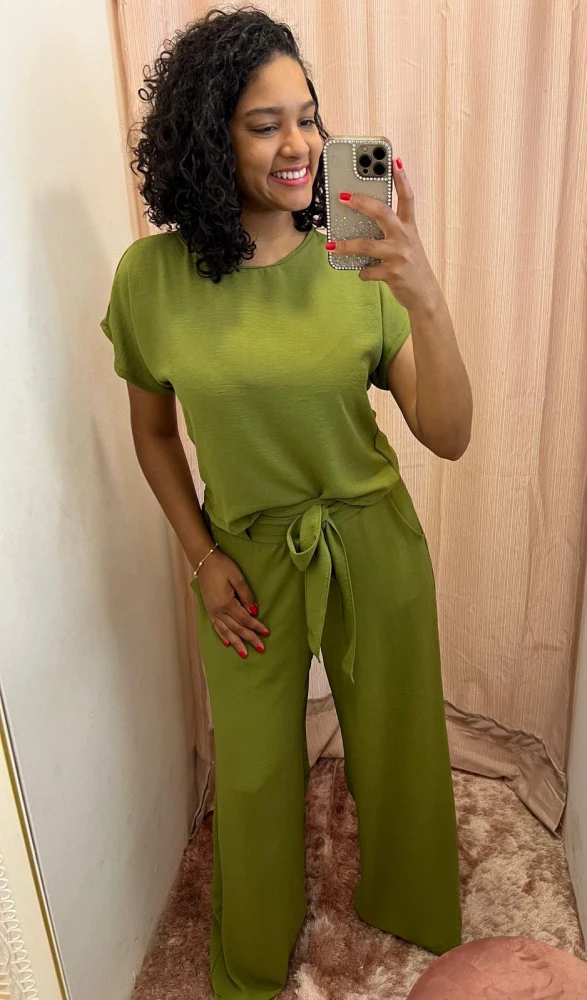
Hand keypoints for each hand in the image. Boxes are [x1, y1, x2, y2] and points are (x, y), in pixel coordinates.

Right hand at [194, 550, 269, 658]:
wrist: (204, 560)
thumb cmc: (222, 566)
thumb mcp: (238, 577)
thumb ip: (247, 596)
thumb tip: (254, 612)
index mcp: (226, 603)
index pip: (245, 619)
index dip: (256, 627)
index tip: (266, 633)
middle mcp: (217, 610)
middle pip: (236, 628)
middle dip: (249, 639)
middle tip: (261, 649)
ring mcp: (212, 611)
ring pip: (225, 632)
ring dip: (236, 643)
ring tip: (244, 654)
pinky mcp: (209, 609)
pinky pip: (216, 627)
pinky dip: (222, 636)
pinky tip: (227, 644)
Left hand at [329, 158, 440, 312]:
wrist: (424, 294)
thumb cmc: (410, 265)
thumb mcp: (405, 243)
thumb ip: (390, 231)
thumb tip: (361, 220)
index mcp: (410, 227)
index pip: (407, 197)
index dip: (401, 178)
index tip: (393, 160)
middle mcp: (405, 237)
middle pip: (382, 213)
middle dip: (361, 202)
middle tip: (343, 196)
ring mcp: (399, 255)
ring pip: (367, 245)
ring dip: (347, 245)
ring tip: (331, 246)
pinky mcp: (392, 274)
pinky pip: (367, 270)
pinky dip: (361, 272)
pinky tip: (360, 272)